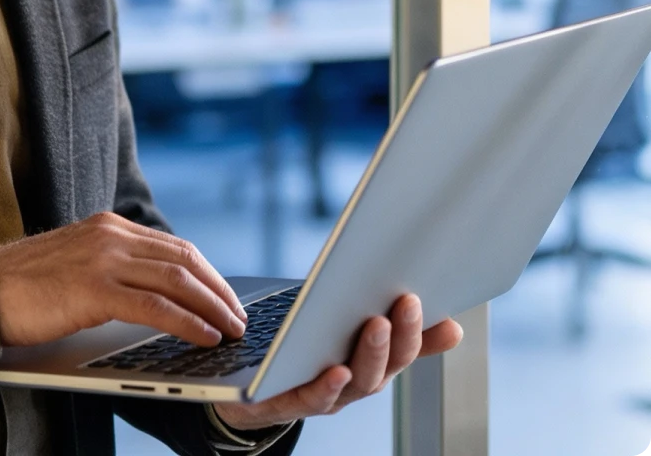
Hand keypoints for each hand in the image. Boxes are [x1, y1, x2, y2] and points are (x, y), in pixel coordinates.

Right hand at [0, 212, 247, 347]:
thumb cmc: (25, 286)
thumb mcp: (77, 263)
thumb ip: (112, 267)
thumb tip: (154, 293)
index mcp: (108, 226)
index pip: (173, 246)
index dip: (206, 273)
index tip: (225, 297)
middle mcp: (110, 234)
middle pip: (183, 259)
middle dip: (218, 290)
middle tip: (238, 316)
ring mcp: (103, 258)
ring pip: (176, 279)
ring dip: (212, 307)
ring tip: (231, 329)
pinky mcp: (94, 288)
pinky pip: (155, 305)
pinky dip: (187, 322)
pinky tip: (204, 336)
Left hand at [212, 294, 463, 431]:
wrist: (248, 392)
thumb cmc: (300, 352)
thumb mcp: (336, 330)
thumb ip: (374, 319)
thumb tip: (416, 295)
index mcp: (368, 364)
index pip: (405, 350)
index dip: (427, 337)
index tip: (450, 318)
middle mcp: (353, 384)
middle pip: (385, 365)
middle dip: (401, 334)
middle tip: (408, 300)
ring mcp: (325, 397)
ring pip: (357, 382)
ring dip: (371, 354)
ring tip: (377, 323)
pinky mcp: (287, 402)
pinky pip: (312, 399)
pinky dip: (327, 387)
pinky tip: (336, 370)